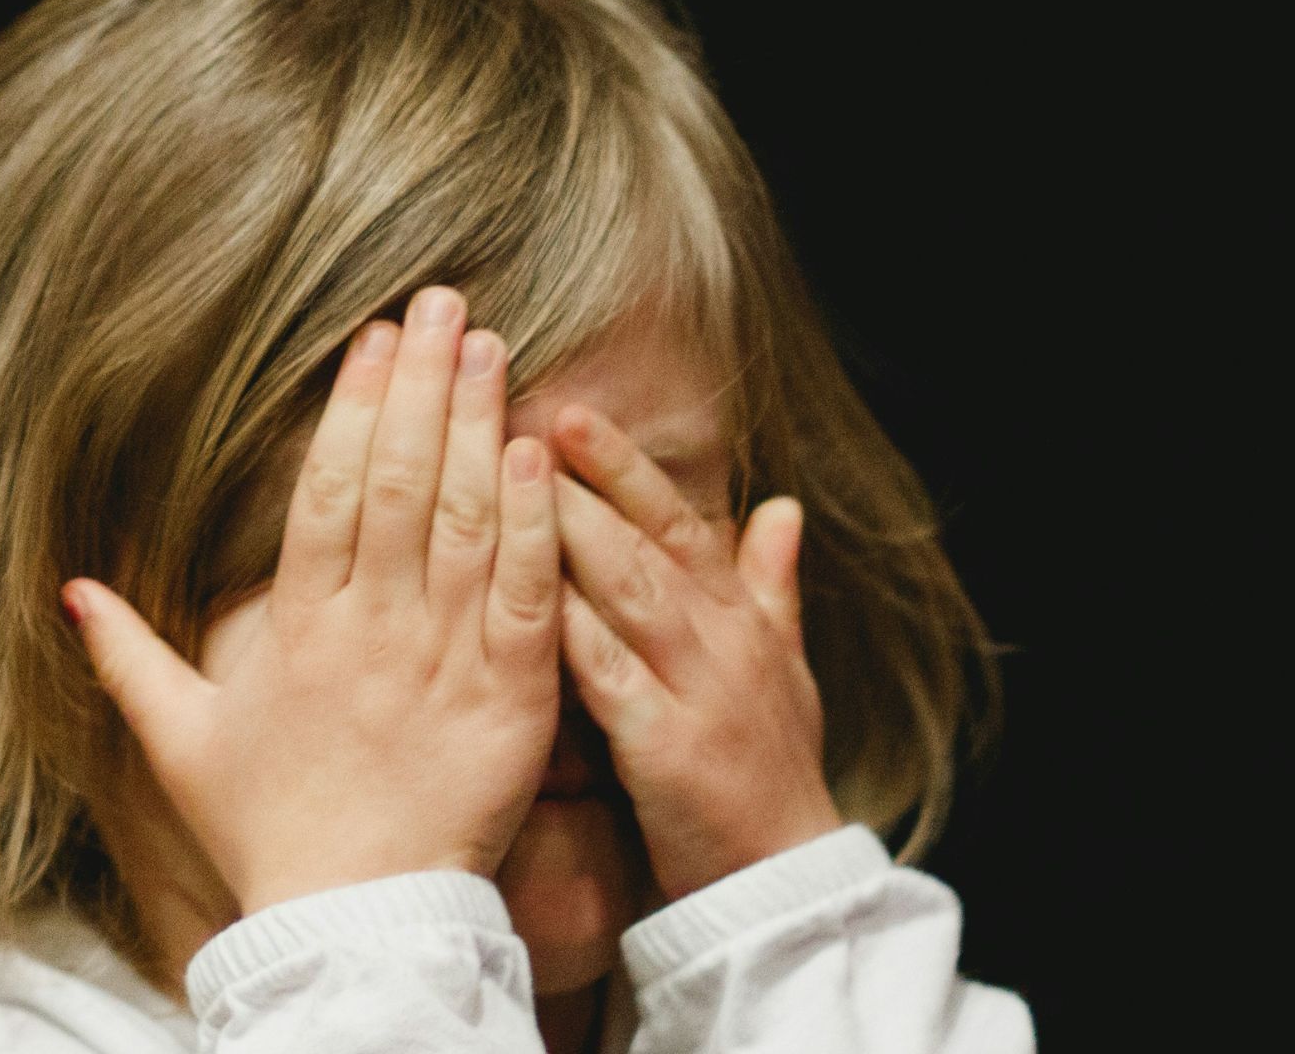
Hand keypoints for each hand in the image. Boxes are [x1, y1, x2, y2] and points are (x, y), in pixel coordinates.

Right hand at [62, 286, 563, 914]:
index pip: (328, 493)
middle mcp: (371, 630)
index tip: (374, 338)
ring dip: (480, 427)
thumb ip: (130, 659)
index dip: (353, 408)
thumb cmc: (268, 831)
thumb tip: (72, 590)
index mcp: (297, 630)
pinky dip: (532, 523)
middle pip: (399, 484)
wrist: (354, 922)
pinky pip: (523, 596)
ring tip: (493, 347)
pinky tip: (538, 452)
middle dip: (423, 385)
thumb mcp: (182, 744)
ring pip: (463, 522)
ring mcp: (443, 661)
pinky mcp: (510, 700)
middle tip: (446, 304)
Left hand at [547, 403, 842, 901]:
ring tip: (510, 478)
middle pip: (646, 539)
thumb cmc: (769, 773)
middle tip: (520, 417)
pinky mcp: (668, 747)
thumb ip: (771, 585)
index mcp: (737, 617)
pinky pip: (610, 676)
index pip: (676, 520)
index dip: (623, 464)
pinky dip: (569, 632)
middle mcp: (721, 639)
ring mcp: (698, 689)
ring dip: (571, 531)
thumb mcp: (783, 670)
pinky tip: (519, 596)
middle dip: (584, 476)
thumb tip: (783, 505)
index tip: (569, 411)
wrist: (784, 883)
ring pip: (629, 591)